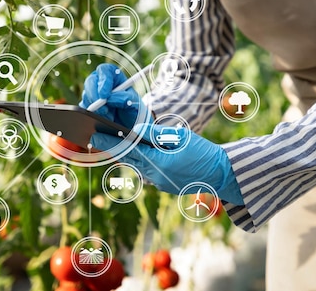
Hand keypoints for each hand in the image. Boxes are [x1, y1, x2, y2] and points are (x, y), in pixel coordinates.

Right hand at [80, 63, 150, 128]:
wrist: (129, 122)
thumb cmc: (133, 108)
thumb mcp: (134, 102)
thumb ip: (125, 98)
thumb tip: (111, 99)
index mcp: (113, 76)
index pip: (105, 71)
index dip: (103, 81)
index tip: (105, 95)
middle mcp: (101, 82)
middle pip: (91, 81)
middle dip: (95, 96)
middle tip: (104, 109)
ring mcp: (93, 93)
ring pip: (86, 96)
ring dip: (97, 108)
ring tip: (111, 116)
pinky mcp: (88, 105)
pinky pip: (84, 108)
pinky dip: (93, 115)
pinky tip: (105, 119)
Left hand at [90, 122, 242, 204]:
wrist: (222, 175)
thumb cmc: (204, 153)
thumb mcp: (180, 137)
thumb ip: (156, 133)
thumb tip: (135, 131)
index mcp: (158, 162)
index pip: (128, 150)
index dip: (109, 143)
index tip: (93, 136)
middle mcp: (155, 175)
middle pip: (128, 159)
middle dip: (112, 149)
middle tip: (95, 138)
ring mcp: (160, 183)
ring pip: (137, 166)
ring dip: (125, 155)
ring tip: (111, 143)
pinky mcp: (165, 185)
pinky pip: (147, 171)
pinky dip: (139, 161)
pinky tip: (135, 153)